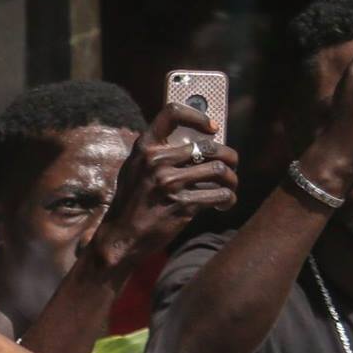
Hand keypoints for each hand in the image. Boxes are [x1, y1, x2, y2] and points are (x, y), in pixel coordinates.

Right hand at [88, 103, 239, 269]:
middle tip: (230, 166)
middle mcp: (157, 162)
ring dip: (231, 180)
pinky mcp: (183, 205)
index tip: (212, 128)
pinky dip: (228, 199)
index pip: (172, 113)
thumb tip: (194, 141)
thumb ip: (156, 153)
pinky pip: (220, 195)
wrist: (121, 238)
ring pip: (220, 170)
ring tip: (229, 187)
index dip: (198, 116)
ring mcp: (170, 184)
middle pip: (210, 147)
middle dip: (229, 157)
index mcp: (144, 148)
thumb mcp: (134, 170)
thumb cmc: (131, 203)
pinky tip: (224, 204)